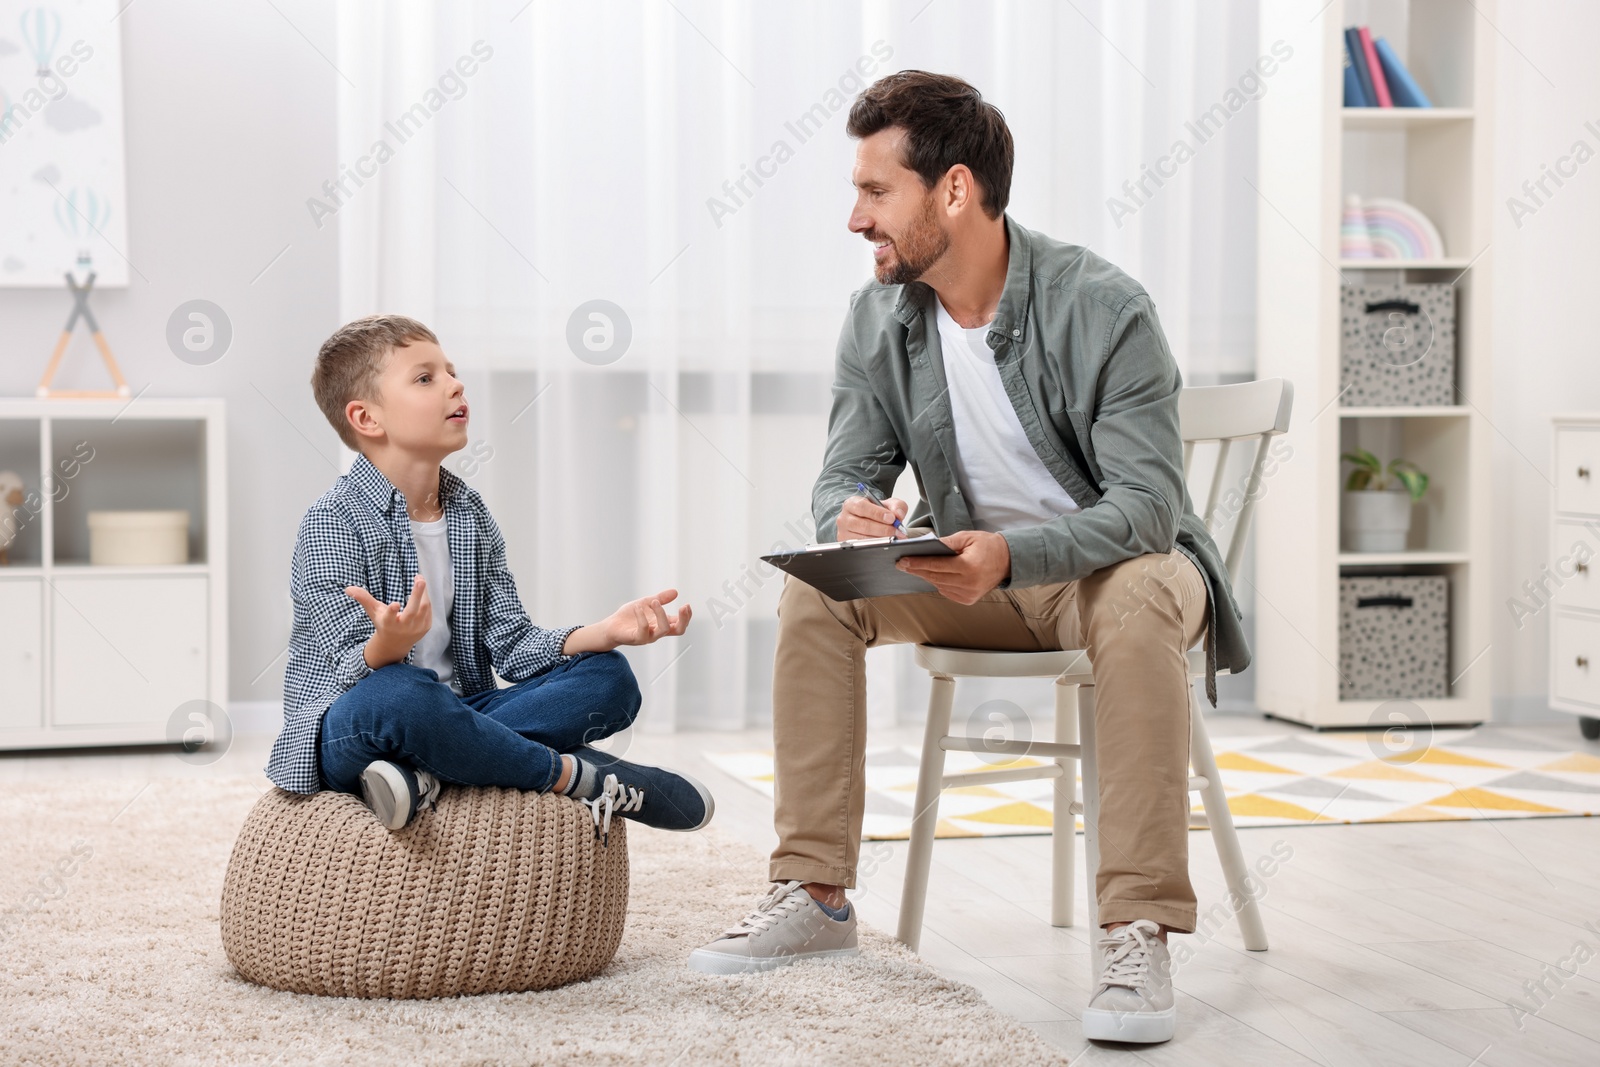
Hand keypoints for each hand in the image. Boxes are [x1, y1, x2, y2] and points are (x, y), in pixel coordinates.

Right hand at [346, 575, 431, 667]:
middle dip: (417, 594)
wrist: (396, 644)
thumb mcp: (373, 612)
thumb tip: (348, 588)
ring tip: (419, 579)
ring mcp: (416, 628)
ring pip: (423, 608)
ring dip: (423, 593)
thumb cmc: (383, 622)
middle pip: (412, 610)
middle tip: (420, 579)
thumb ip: (363, 599)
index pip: (390, 617)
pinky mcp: (425, 627)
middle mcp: (403, 627)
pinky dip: (426, 599)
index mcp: (388, 623)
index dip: (392, 611)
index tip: (395, 604)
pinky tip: (422, 591)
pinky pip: (428, 610)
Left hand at [583, 588, 690, 651]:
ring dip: (661, 613)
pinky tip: (638, 608)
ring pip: (663, 629)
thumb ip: (661, 598)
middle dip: (684, 619)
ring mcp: (648, 636)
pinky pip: (643, 629)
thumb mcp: (646, 603)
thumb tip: (675, 592)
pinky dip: (642, 617)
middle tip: (683, 607)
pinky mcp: (636, 638)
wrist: (611, 626)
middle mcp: (657, 632)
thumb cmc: (629, 617)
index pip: (680, 624)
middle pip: (678, 630)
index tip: (686, 604)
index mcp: (661, 624)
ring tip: (654, 602)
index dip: (687, 616)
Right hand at [837, 494, 908, 540]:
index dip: (878, 513)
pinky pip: (862, 547)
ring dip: (881, 539)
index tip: (892, 518)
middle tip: (896, 531)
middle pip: (863, 525)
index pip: (862, 507)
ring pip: (863, 538)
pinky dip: (875, 546)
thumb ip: (897, 506)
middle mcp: (845, 517)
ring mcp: (844, 532)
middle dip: (883, 529)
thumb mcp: (888, 504)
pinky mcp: (846, 543)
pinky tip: (885, 544)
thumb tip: (898, 514)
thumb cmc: (876, 512)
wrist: (870, 522)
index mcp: (852, 503)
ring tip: (894, 538)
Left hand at [895, 529, 1011, 604]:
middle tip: (902, 564)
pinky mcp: (968, 599)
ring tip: (915, 567)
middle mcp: (969, 583)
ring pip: (939, 585)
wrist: (1007, 561)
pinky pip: (947, 591)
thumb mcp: (967, 537)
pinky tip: (934, 575)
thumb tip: (926, 546)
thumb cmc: (988, 546)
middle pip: (935, 577)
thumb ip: (947, 542)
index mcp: (969, 566)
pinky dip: (939, 583)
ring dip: (927, 576)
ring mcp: (969, 594)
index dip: (918, 563)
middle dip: (917, 570)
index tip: (903, 561)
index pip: (937, 566)